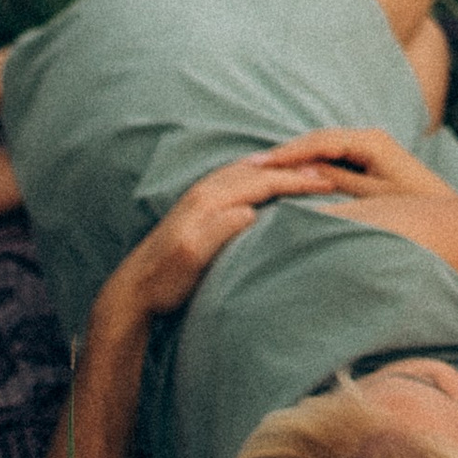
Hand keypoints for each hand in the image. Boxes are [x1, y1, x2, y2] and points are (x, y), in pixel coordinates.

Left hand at [106, 155, 332, 319]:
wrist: (132, 290)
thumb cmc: (164, 281)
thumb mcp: (190, 259)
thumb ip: (218, 230)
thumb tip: (249, 210)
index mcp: (208, 202)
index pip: (261, 182)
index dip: (294, 181)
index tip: (325, 182)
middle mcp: (203, 192)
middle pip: (256, 171)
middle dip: (291, 169)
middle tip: (325, 171)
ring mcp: (197, 196)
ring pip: (244, 171)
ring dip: (274, 168)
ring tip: (301, 169)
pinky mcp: (195, 206)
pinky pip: (234, 178)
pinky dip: (256, 174)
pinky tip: (262, 178)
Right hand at [254, 123, 448, 203]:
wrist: (447, 215)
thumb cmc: (414, 208)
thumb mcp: (371, 197)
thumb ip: (337, 181)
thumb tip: (301, 172)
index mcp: (371, 142)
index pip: (321, 142)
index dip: (289, 153)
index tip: (261, 164)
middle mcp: (370, 138)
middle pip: (319, 141)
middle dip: (287, 153)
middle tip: (250, 166)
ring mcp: (370, 147)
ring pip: (323, 149)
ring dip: (296, 159)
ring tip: (261, 171)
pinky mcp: (369, 160)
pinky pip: (332, 158)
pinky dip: (310, 166)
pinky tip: (289, 177)